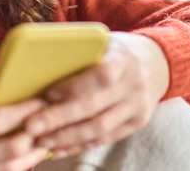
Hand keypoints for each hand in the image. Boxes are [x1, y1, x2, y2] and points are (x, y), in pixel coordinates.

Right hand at [0, 86, 50, 170]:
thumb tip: (9, 96)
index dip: (21, 112)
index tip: (39, 100)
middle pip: (9, 150)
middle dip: (34, 136)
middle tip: (50, 121)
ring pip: (10, 169)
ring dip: (33, 154)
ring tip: (46, 139)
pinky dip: (16, 167)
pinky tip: (27, 155)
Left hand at [24, 32, 169, 158]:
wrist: (157, 62)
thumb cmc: (116, 49)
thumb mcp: (103, 41)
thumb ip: (79, 52)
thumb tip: (38, 64)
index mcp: (124, 59)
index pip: (101, 76)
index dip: (74, 87)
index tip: (48, 94)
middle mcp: (134, 85)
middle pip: (95, 108)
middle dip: (60, 119)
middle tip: (31, 126)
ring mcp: (137, 108)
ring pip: (99, 128)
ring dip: (67, 137)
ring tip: (40, 140)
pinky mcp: (136, 124)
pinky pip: (105, 139)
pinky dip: (79, 145)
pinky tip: (58, 148)